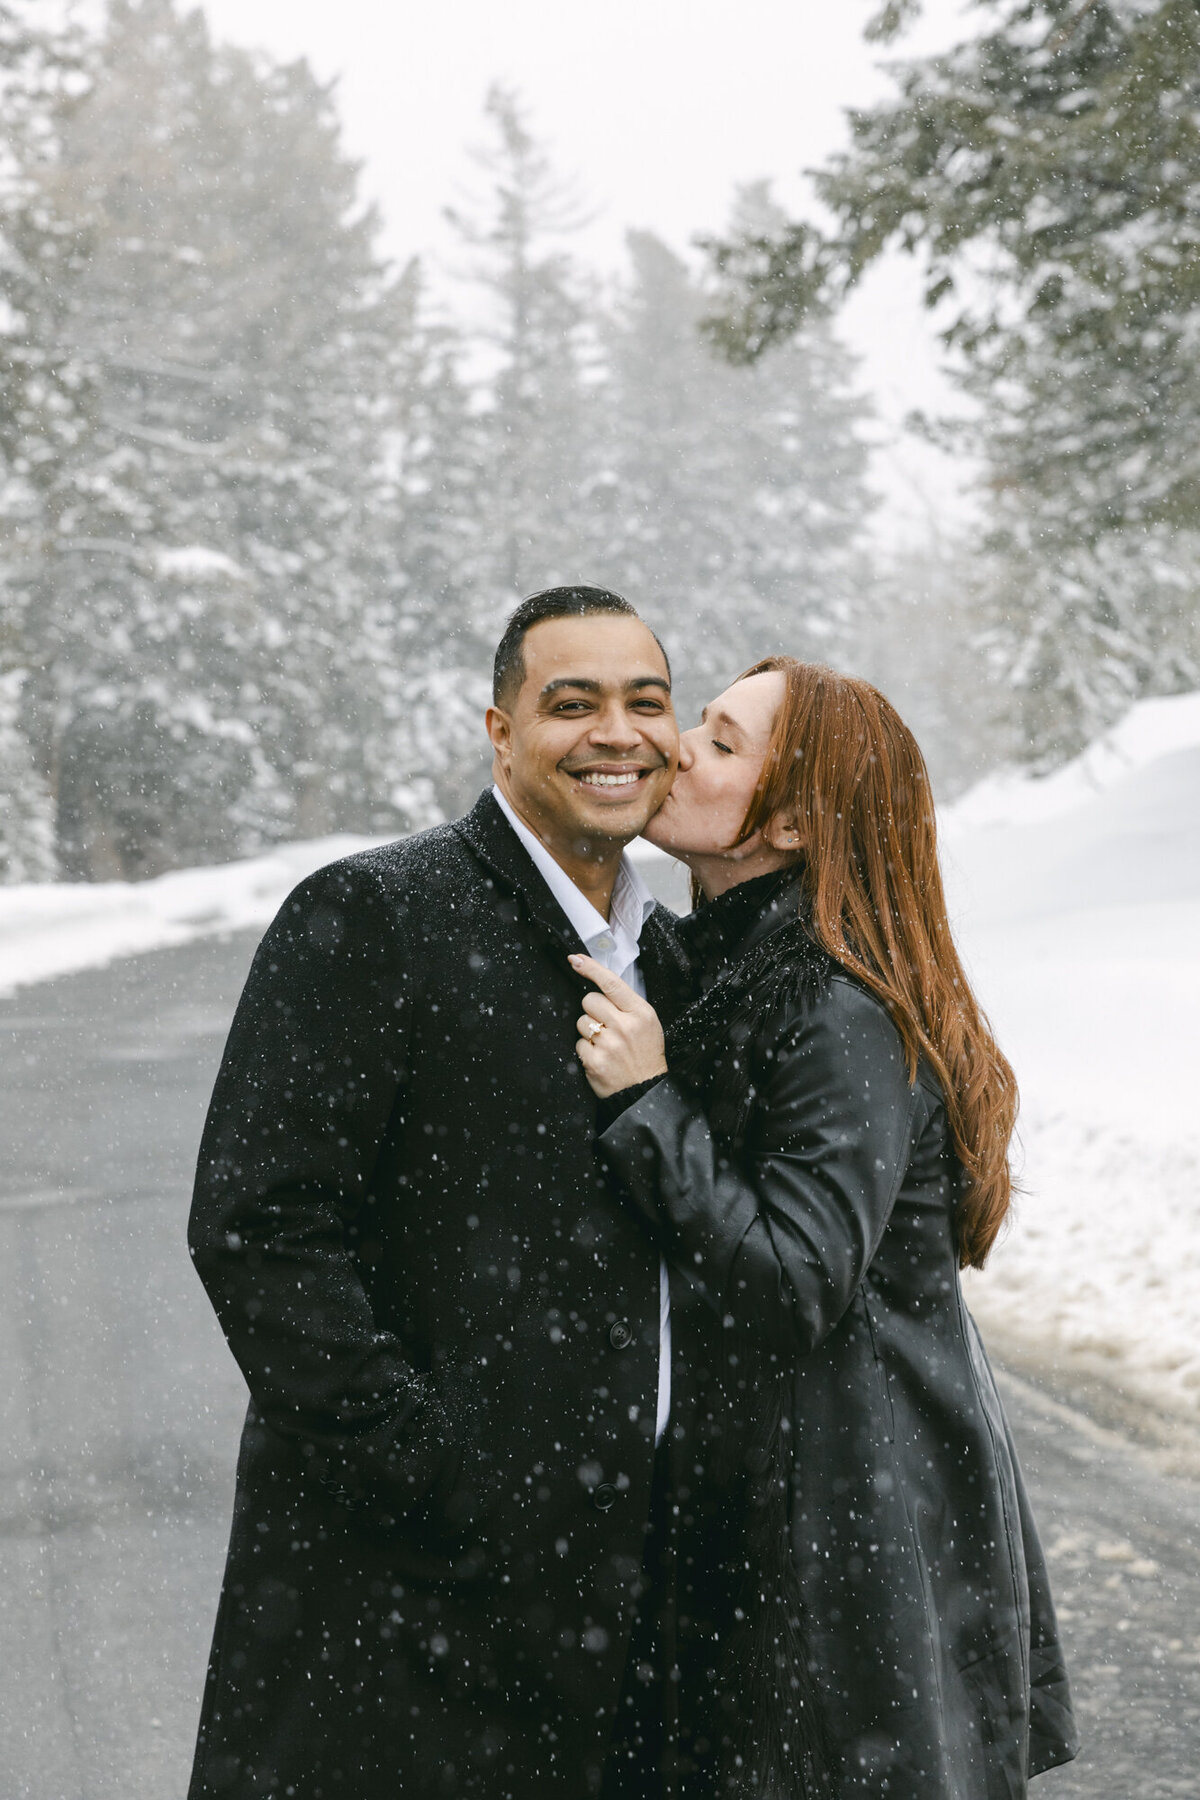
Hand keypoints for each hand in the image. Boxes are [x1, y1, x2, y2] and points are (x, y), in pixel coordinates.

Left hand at [569, 954, 667, 1099]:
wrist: (645, 1090)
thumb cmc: (646, 1053)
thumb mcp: (648, 1022)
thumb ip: (627, 1004)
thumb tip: (600, 982)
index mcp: (640, 1013)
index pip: (611, 983)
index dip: (591, 968)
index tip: (575, 960)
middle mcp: (624, 1026)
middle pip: (589, 1000)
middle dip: (593, 1010)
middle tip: (606, 1024)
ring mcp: (608, 1044)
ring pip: (581, 1021)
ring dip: (589, 1031)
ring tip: (606, 1044)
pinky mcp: (594, 1061)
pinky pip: (578, 1043)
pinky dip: (587, 1050)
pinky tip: (601, 1057)